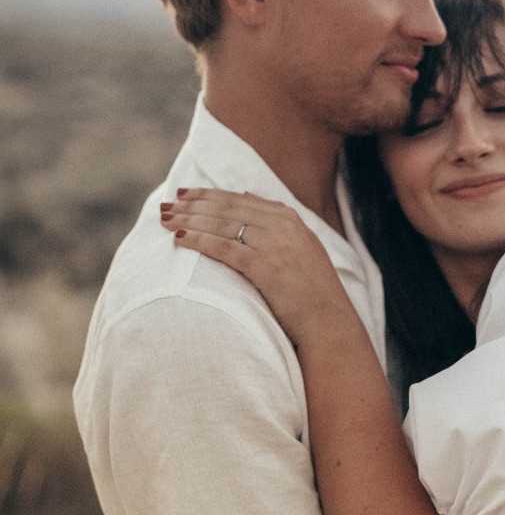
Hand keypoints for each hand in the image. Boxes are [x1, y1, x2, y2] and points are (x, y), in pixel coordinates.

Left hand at [160, 187, 358, 344]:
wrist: (328, 321)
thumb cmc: (311, 290)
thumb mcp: (301, 246)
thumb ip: (276, 223)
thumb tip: (246, 196)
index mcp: (289, 217)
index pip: (240, 198)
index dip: (209, 195)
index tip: (184, 193)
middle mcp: (282, 225)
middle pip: (227, 207)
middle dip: (193, 204)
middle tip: (166, 204)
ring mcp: (274, 244)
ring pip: (222, 224)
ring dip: (190, 219)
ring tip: (165, 219)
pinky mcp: (265, 266)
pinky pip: (224, 248)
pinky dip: (199, 240)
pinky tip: (180, 238)